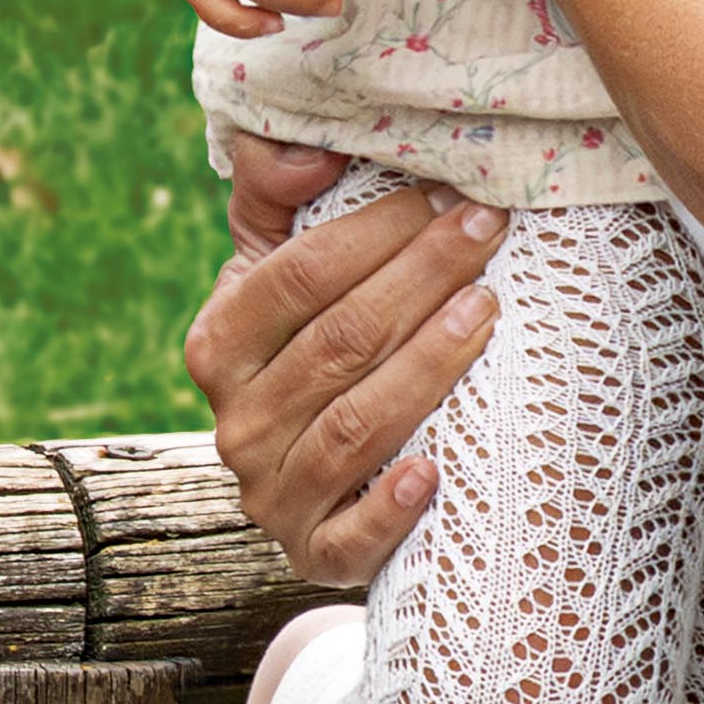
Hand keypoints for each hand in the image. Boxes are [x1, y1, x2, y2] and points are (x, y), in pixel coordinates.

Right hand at [183, 137, 504, 584]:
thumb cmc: (309, 347)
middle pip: (336, 343)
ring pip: (354, 427)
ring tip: (487, 308)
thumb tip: (311, 147)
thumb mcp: (276, 270)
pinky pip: (351, 535)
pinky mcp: (315, 555)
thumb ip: (275, 192)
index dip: (371, 231)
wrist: (316, 480)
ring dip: (426, 365)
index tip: (442, 192)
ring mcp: (272, 496)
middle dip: (419, 276)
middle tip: (486, 229)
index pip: (294, 279)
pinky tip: (436, 469)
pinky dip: (391, 505)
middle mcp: (235, 425)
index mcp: (216, 346)